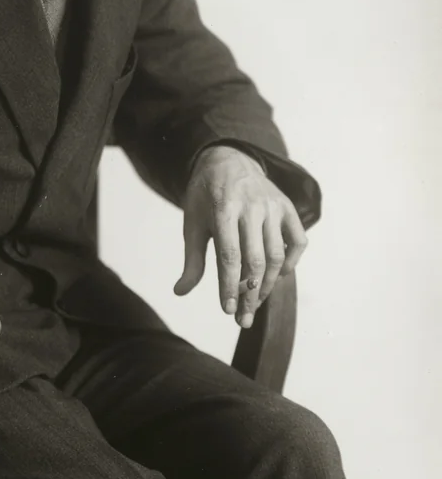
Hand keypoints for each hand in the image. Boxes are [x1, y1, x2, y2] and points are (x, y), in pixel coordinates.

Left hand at [173, 145, 307, 327]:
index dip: (229, 286)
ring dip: (268, 285)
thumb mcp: (192, 223)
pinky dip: (291, 262)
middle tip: (242, 318)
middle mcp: (252, 206)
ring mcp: (273, 206)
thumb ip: (192, 259)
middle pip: (256, 260)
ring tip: (254, 302)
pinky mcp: (288, 207)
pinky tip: (278, 276)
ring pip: (277, 255)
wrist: (228, 159)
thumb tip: (180, 292)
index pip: (229, 256)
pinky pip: (298, 241)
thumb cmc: (205, 196)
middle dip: (249, 294)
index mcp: (223, 208)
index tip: (227, 310)